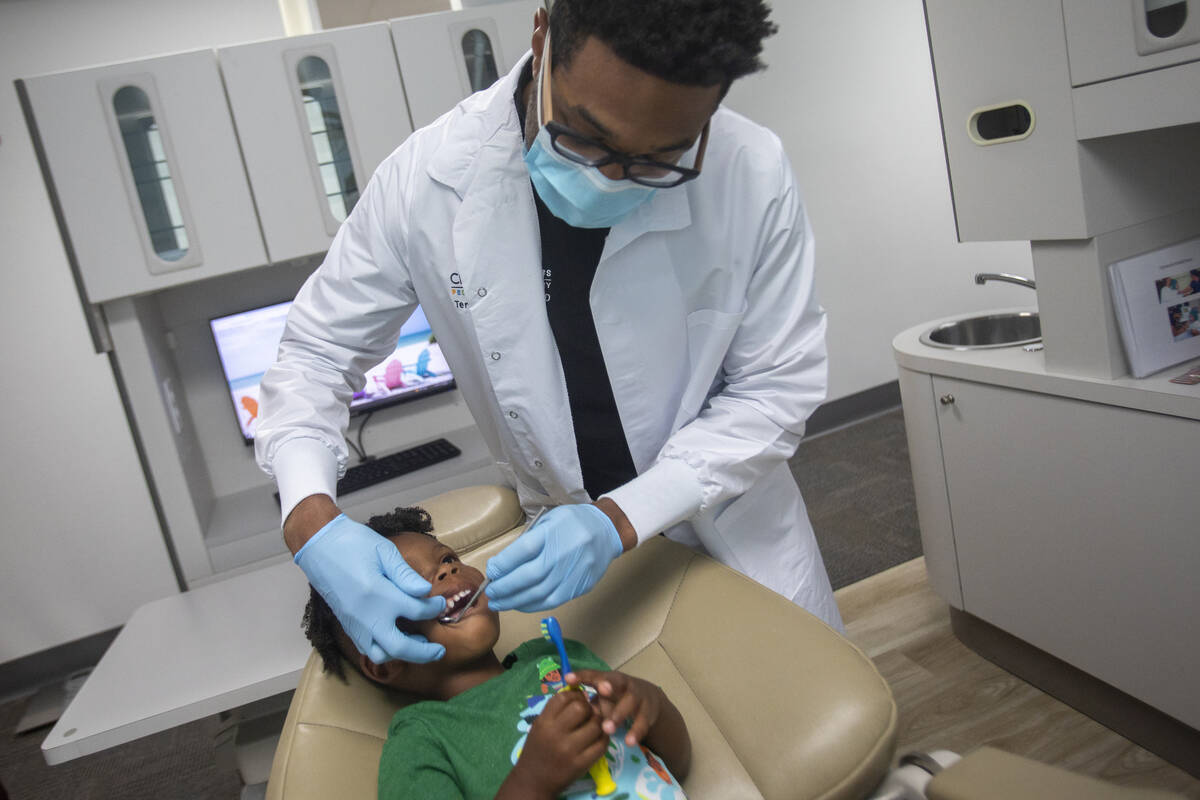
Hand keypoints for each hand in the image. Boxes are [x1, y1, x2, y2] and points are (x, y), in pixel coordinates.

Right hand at [294, 514, 445, 662]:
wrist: (318, 546)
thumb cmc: (351, 543)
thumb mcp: (384, 551)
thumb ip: (406, 575)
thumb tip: (425, 592)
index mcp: (379, 594)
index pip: (416, 611)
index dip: (434, 608)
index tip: (440, 603)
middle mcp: (365, 615)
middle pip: (400, 646)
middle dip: (423, 652)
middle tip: (439, 650)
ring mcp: (353, 623)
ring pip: (380, 654)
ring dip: (401, 654)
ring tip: (417, 644)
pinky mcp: (346, 624)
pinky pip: (365, 647)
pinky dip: (383, 650)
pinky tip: (394, 638)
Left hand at [484, 504, 621, 611]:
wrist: (606, 530)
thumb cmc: (572, 523)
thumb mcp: (548, 520)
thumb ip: (527, 540)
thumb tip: (503, 565)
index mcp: (554, 531)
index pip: (524, 551)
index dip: (503, 564)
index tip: (491, 571)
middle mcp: (564, 553)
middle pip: (529, 576)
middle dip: (505, 587)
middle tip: (490, 592)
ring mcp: (573, 572)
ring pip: (540, 593)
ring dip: (515, 601)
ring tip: (499, 603)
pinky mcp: (579, 586)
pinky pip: (552, 601)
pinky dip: (533, 605)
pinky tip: (520, 605)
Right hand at [510, 690, 607, 795]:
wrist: (534, 780)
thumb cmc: (537, 749)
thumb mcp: (540, 726)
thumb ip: (557, 710)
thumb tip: (582, 694)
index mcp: (544, 722)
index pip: (564, 697)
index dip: (575, 695)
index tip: (578, 700)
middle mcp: (556, 734)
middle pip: (581, 708)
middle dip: (588, 708)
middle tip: (588, 713)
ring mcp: (570, 750)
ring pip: (596, 725)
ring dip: (598, 722)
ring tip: (594, 724)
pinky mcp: (581, 764)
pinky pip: (601, 744)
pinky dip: (603, 738)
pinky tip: (598, 737)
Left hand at [566, 669, 663, 746]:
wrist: (649, 699)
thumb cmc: (617, 698)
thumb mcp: (603, 697)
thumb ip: (590, 703)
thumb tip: (572, 711)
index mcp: (609, 679)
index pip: (594, 675)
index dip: (582, 676)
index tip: (568, 678)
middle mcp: (624, 684)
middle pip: (616, 682)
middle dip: (609, 686)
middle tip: (601, 691)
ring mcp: (638, 696)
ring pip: (630, 703)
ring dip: (619, 715)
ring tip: (607, 729)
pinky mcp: (648, 712)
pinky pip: (642, 722)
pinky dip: (636, 732)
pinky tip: (628, 742)